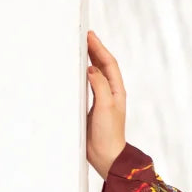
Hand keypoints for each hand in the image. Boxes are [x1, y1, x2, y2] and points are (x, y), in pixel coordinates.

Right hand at [86, 30, 126, 178]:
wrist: (106, 156)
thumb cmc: (108, 134)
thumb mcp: (106, 106)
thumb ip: (100, 86)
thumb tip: (92, 68)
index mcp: (116, 91)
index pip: (109, 64)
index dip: (100, 48)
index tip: (90, 35)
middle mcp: (110, 93)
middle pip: (103, 66)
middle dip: (95, 50)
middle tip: (84, 36)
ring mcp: (101, 100)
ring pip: (95, 74)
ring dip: (89, 60)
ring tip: (80, 47)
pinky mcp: (92, 107)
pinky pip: (87, 86)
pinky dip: (82, 75)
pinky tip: (75, 71)